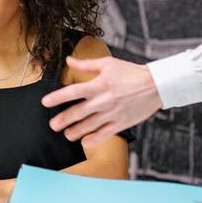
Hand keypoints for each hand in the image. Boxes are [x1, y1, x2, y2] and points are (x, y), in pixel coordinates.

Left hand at [41, 56, 162, 146]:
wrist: (155, 85)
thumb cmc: (131, 73)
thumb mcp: (108, 63)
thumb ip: (86, 64)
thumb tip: (68, 60)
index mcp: (98, 85)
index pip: (72, 92)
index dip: (56, 98)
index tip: (46, 102)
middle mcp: (102, 101)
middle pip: (77, 113)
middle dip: (62, 120)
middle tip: (53, 125)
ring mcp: (111, 114)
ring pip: (88, 127)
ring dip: (74, 132)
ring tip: (67, 134)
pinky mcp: (120, 124)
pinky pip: (103, 135)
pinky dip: (93, 140)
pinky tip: (85, 141)